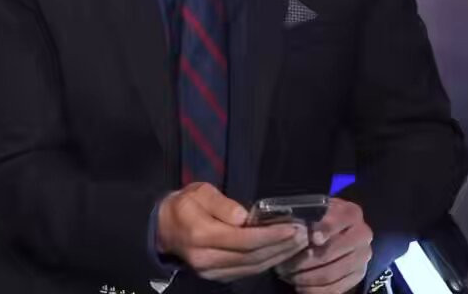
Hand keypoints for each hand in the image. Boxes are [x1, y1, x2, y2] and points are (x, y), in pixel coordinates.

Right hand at [157, 183, 308, 281]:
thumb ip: (222, 204)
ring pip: (251, 268)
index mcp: (202, 235)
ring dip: (278, 257)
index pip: (243, 240)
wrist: (164, 229)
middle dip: (280, 247)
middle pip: (251, 257)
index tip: (292, 228)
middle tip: (303, 235)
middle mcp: (207, 259)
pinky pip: (246, 272)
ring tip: (298, 243)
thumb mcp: (200, 192)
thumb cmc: (185, 204)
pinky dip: (266, 263)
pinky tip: (281, 253)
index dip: (270, 236)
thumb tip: (244, 217)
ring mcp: (211, 271)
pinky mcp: (217, 276)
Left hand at [276, 198, 372, 293]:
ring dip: (306, 277)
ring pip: (331, 273)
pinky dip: (315, 290)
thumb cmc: (318, 218)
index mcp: (351, 213)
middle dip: (304, 260)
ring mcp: (362, 256)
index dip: (324, 230)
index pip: (338, 222)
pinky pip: (335, 289)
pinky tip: (300, 287)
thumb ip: (310, 217)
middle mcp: (362, 234)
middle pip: (331, 252)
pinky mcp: (358, 275)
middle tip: (284, 264)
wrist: (335, 231)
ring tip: (288, 275)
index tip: (313, 238)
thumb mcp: (314, 210)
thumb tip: (304, 232)